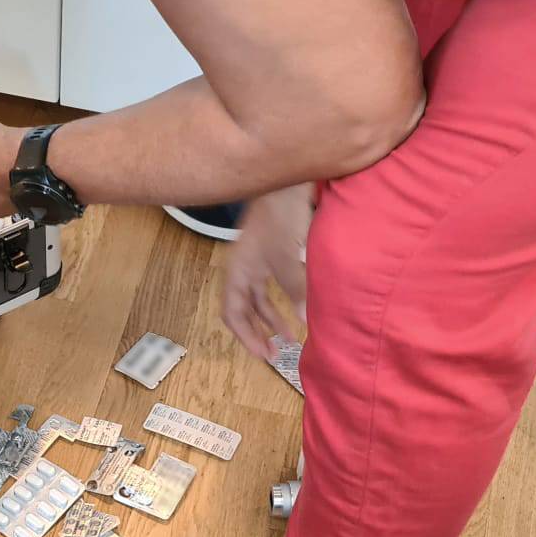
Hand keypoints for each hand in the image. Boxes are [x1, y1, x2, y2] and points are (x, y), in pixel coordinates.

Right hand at [221, 183, 314, 359]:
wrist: (287, 181)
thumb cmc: (280, 216)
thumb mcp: (287, 257)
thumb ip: (294, 290)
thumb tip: (302, 320)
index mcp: (238, 271)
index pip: (232, 314)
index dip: (246, 337)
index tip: (263, 355)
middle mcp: (242, 268)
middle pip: (244, 310)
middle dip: (258, 332)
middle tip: (275, 354)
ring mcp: (256, 260)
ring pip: (259, 299)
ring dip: (272, 318)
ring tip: (290, 336)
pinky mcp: (271, 251)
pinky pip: (271, 285)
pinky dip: (282, 300)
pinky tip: (297, 308)